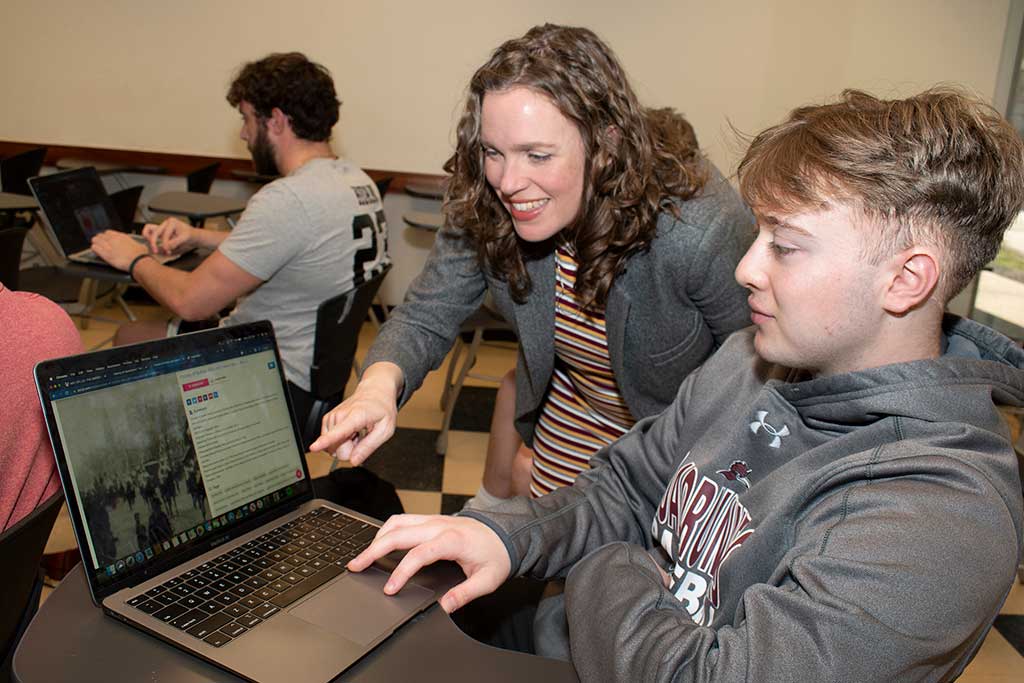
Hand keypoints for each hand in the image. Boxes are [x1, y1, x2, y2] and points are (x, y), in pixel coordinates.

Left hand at [90, 230, 149, 270]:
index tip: (106, 239)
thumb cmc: (140, 255)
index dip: (106, 236)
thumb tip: (137, 245)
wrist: (139, 261)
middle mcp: (114, 239)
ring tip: (96, 246)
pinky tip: (95, 250)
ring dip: (95, 243)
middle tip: (100, 243)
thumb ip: (134, 244)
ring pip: (95, 240)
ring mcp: (109, 246)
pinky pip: (94, 248)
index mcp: (121, 236)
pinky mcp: (106, 254)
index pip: (108, 232)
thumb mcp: (139, 245)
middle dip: (99, 239)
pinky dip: (94, 249)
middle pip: (100, 235)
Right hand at [142, 217, 194, 255]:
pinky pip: (150, 233)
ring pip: (149, 230)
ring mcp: (162, 228)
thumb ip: (175, 242)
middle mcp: (165, 223)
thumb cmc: (191, 236)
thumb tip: (165, 246)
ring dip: (150, 240)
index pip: (164, 235)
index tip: (168, 251)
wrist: (194, 237)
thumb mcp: (185, 239)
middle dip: (154, 242)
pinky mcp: (160, 232)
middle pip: (153, 232)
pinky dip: (149, 239)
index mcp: (172, 222)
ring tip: (153, 248)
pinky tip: (154, 246)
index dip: (165, 244)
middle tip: (156, 251)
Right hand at [308, 363, 402, 464]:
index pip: (337, 432)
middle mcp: (340, 415)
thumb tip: (354, 461)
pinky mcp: (327, 420)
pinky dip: (340, 441)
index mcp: (356, 417)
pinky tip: (350, 433)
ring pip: (331, 447)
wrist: (375, 392)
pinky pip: (329, 442)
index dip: (324, 441)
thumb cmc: (382, 408)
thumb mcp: (385, 430)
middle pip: (335, 448)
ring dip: (345, 445)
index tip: (313, 447)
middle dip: (349, 450)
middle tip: (361, 438)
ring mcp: (332, 417)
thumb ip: (368, 447)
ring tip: (357, 433)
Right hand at [348, 514, 510, 612]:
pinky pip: (404, 519)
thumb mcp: (488, 580)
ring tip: (364, 557)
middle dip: (373, 550)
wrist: (507, 533)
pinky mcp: (432, 519)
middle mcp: (439, 525)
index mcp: (452, 540)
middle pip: (398, 533)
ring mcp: (434, 519)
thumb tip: (445, 607)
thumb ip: (465, 594)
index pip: (418, 554)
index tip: (390, 589)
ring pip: (397, 522)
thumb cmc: (497, 555)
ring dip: (377, 538)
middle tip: (356, 566)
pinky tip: (381, 543)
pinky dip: (387, 531)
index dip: (401, 572)